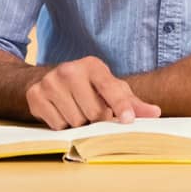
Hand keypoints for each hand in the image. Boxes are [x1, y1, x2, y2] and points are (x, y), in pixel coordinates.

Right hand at [25, 56, 160, 128]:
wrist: (49, 78)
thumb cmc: (88, 86)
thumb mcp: (110, 88)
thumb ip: (132, 102)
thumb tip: (154, 113)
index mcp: (93, 66)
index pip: (110, 88)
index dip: (121, 106)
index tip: (128, 120)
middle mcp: (70, 70)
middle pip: (93, 113)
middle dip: (97, 119)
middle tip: (93, 113)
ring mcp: (50, 82)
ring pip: (75, 122)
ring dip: (79, 124)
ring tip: (77, 111)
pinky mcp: (36, 96)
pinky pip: (57, 125)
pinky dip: (62, 125)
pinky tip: (62, 112)